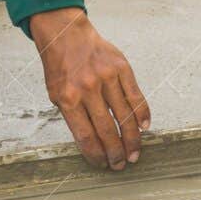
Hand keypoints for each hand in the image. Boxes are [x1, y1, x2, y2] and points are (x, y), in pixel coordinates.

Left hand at [30, 8, 150, 169]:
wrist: (66, 34)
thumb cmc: (60, 68)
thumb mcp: (56, 94)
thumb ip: (73, 117)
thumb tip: (92, 144)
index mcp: (68, 99)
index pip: (86, 137)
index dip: (96, 155)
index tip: (103, 165)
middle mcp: (88, 89)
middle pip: (107, 131)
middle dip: (116, 153)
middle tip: (121, 164)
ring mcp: (106, 78)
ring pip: (125, 117)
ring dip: (132, 139)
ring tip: (134, 153)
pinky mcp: (121, 68)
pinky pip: (136, 96)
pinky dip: (142, 114)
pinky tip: (144, 127)